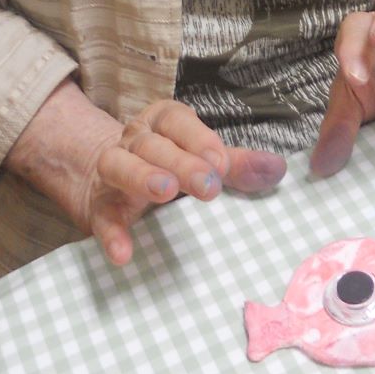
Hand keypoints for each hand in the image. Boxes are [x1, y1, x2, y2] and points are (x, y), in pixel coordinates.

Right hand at [6, 82, 285, 265]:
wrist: (97, 174)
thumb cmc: (162, 161)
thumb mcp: (197, 157)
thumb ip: (235, 165)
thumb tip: (278, 168)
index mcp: (161, 124)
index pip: (176, 120)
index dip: (198, 138)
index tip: (220, 162)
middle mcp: (134, 141)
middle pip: (153, 144)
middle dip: (181, 161)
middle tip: (208, 185)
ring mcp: (111, 173)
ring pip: (119, 165)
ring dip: (141, 176)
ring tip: (164, 191)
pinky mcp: (98, 207)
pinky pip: (101, 217)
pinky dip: (111, 233)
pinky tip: (123, 253)